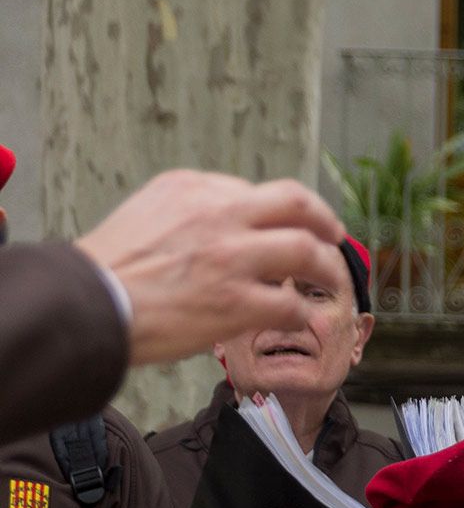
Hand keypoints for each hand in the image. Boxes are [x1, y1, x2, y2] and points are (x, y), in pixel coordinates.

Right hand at [75, 170, 345, 365]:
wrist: (86, 305)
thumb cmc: (110, 269)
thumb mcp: (147, 212)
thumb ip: (191, 211)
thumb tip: (232, 219)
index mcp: (193, 188)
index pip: (254, 191)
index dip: (279, 212)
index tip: (289, 226)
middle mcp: (218, 214)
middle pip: (296, 203)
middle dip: (324, 220)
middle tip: (334, 236)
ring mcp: (232, 257)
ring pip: (306, 251)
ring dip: (327, 267)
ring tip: (330, 280)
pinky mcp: (237, 301)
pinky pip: (291, 304)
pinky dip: (302, 313)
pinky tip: (299, 319)